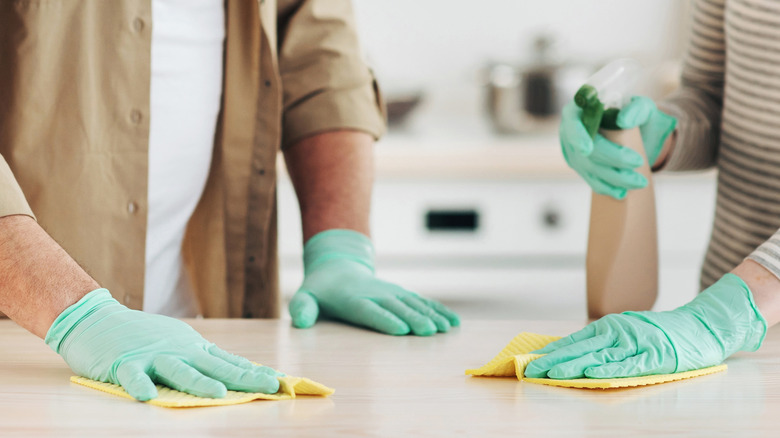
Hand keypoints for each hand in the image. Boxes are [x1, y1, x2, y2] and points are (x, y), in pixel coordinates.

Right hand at [46, 289, 281, 400]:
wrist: (97, 320)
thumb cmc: (143, 337)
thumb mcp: (182, 344)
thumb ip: (209, 360)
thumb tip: (243, 372)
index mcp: (193, 348)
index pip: (229, 362)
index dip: (255, 373)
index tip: (281, 382)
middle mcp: (179, 350)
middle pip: (215, 366)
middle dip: (244, 378)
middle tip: (269, 387)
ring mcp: (152, 356)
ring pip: (178, 370)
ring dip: (198, 382)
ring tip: (217, 393)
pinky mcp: (123, 363)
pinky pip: (132, 376)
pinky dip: (139, 385)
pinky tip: (147, 396)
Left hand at [288, 229, 459, 335]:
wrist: (338, 264)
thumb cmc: (320, 289)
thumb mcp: (305, 295)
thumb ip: (302, 307)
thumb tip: (300, 322)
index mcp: (353, 298)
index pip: (369, 310)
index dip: (384, 319)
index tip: (401, 329)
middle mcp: (376, 294)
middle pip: (396, 307)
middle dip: (414, 319)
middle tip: (428, 332)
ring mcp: (391, 292)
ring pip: (414, 304)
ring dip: (431, 316)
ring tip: (446, 329)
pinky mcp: (401, 294)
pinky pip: (422, 302)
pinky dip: (438, 311)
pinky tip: (453, 322)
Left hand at [524, 274, 766, 378]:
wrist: (701, 327)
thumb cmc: (659, 333)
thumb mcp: (625, 332)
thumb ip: (601, 342)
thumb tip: (570, 353)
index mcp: (609, 327)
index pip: (574, 341)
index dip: (551, 352)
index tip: (529, 361)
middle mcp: (619, 332)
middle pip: (580, 349)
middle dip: (553, 360)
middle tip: (530, 370)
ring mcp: (637, 344)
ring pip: (598, 357)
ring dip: (573, 366)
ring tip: (551, 374)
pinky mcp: (655, 356)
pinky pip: (628, 365)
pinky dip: (609, 369)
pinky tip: (592, 374)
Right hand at [560, 96, 676, 199]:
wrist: (636, 131)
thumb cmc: (634, 114)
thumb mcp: (641, 106)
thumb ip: (635, 109)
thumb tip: (623, 121)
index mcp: (578, 111)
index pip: (572, 124)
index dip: (578, 138)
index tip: (588, 150)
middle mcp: (570, 132)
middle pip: (584, 151)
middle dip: (612, 159)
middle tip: (638, 162)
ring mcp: (573, 152)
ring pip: (590, 169)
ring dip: (615, 178)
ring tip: (639, 181)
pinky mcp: (581, 168)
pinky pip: (592, 181)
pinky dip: (607, 188)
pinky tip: (622, 192)